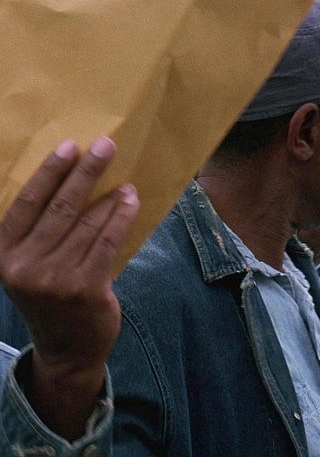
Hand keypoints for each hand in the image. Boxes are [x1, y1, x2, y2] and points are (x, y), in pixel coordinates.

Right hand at [0, 137, 138, 438]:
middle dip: (84, 171)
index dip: (47, 172)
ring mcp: (54, 278)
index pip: (26, 203)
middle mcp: (23, 266)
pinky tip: (130, 201)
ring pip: (86, 223)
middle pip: (58, 206)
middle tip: (105, 145)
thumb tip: (75, 183)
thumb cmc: (53, 299)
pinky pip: (107, 241)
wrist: (68, 351)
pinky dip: (120, 216)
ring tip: (125, 179)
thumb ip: (41, 234)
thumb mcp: (31, 267)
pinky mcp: (85, 287)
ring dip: (109, 196)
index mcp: (3, 255)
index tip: (68, 146)